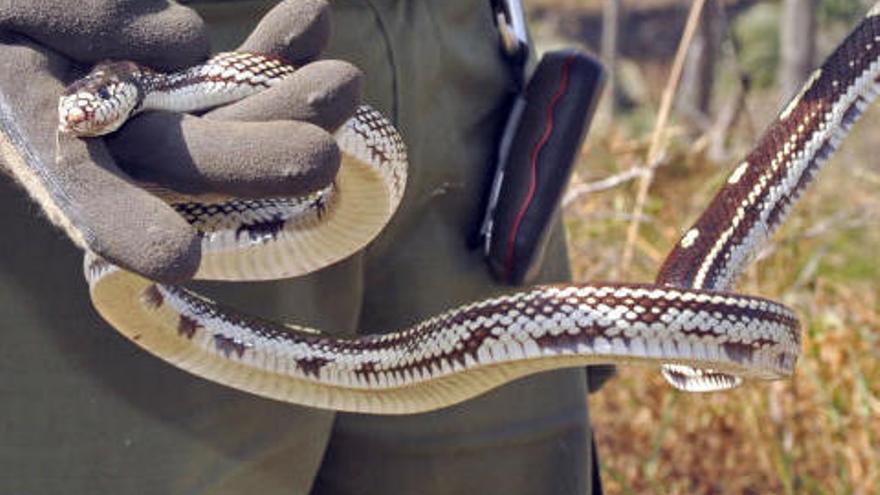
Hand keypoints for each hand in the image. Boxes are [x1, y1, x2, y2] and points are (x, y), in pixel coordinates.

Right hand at [0, 0, 360, 282]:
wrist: (29, 1)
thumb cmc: (12, 3)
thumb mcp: (14, 2)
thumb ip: (75, 15)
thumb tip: (187, 46)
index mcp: (33, 128)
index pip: (75, 183)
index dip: (122, 221)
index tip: (180, 257)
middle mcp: (102, 133)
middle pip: (178, 159)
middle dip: (250, 158)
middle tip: (319, 158)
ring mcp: (151, 106)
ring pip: (220, 116)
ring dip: (284, 101)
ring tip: (345, 84)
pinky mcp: (187, 76)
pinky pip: (234, 67)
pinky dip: (273, 47)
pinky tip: (315, 20)